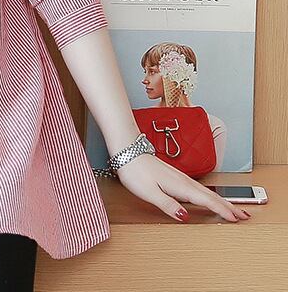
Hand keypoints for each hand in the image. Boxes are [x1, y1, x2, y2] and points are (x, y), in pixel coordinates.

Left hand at [114, 153, 252, 222]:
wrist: (126, 151)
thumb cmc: (135, 171)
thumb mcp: (149, 192)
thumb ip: (168, 205)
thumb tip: (185, 217)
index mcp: (179, 186)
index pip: (206, 200)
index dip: (222, 210)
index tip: (237, 218)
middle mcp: (182, 180)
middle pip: (210, 195)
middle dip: (228, 206)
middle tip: (244, 215)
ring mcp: (179, 177)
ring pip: (205, 190)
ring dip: (220, 200)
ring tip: (232, 209)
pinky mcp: (174, 175)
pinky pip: (197, 187)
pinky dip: (208, 194)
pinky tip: (208, 198)